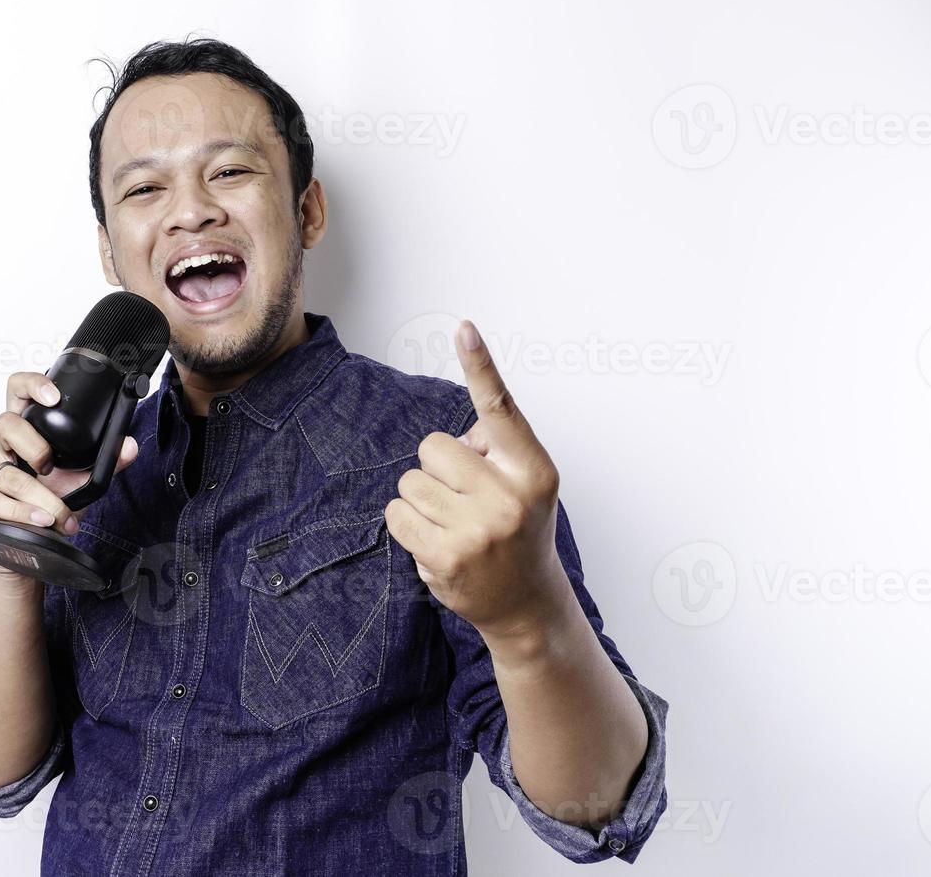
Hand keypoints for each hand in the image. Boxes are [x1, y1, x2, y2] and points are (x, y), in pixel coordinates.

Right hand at [0, 370, 138, 583]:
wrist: (22, 541)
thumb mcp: (79, 482)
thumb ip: (104, 463)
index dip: (32, 385)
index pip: (18, 390)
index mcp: (21, 428)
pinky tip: (38, 520)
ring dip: (37, 497)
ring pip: (6, 473)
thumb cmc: (45, 501)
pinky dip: (19, 513)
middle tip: (51, 469)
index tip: (53, 396)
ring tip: (56, 513)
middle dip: (35, 448)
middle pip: (7, 424)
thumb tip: (129, 447)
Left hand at [383, 320, 569, 640]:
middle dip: (439, 467)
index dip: (480, 366)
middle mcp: (509, 497)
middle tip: (465, 499)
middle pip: (433, 445)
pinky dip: (407, 524)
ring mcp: (478, 530)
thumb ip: (494, 448)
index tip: (464, 327)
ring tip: (454, 524)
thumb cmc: (519, 529)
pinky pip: (397, 514)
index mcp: (533, 470)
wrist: (527, 603)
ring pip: (410, 480)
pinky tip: (436, 543)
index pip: (500, 408)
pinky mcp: (445, 557)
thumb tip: (456, 438)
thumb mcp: (524, 484)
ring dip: (422, 498)